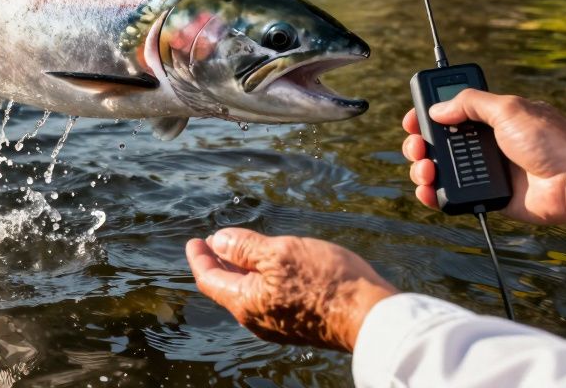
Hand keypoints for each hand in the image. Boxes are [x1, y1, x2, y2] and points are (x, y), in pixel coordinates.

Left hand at [186, 228, 397, 351]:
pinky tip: (271, 266)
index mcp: (245, 303)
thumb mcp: (279, 253)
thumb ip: (244, 248)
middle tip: (214, 243)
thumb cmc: (325, 281)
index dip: (200, 258)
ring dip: (241, 270)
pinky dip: (261, 279)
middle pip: (227, 288)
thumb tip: (218, 242)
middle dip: (219, 263)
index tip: (195, 241)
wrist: (371, 316)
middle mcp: (257, 319)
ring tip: (239, 250)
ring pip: (249, 293)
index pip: (209, 280)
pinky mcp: (299, 322)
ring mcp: (278, 324)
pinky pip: (269, 298)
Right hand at [402, 90, 565, 227]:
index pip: (450, 114)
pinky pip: (453, 197)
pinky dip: (435, 195)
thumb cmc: (552, 141)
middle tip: (418, 148)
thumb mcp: (508, 108)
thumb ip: (470, 103)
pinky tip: (429, 190)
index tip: (413, 121)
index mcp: (492, 119)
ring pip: (441, 170)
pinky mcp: (488, 197)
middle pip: (439, 143)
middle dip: (420, 145)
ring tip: (426, 170)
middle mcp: (486, 144)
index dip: (428, 116)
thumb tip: (438, 108)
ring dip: (423, 169)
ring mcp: (486, 172)